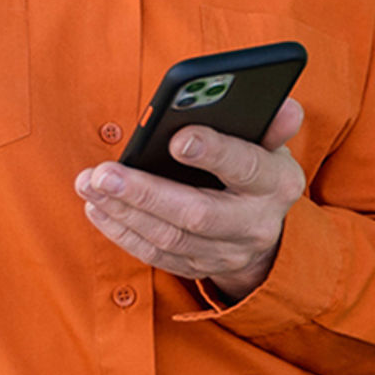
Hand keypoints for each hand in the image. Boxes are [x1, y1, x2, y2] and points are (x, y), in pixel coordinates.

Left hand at [76, 96, 306, 298]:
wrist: (263, 231)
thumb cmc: (257, 170)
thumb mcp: (271, 144)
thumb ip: (272, 124)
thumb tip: (284, 105)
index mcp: (276, 184)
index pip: (246, 168)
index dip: (214, 152)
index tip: (177, 138)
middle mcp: (254, 225)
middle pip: (197, 214)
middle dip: (146, 193)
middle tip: (103, 173)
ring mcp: (226, 253)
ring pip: (169, 238)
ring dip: (123, 211)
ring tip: (89, 183)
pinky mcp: (199, 268)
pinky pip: (156, 255)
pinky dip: (122, 232)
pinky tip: (97, 207)